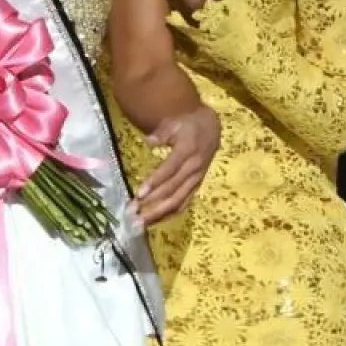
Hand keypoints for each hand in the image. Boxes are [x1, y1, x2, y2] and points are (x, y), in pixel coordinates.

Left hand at [131, 106, 220, 225]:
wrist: (211, 128)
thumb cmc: (188, 124)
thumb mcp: (176, 122)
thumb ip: (162, 132)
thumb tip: (149, 141)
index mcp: (187, 151)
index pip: (169, 170)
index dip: (154, 182)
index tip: (139, 194)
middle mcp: (193, 168)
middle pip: (172, 190)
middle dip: (152, 204)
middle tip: (134, 214)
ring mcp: (196, 179)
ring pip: (178, 201)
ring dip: (159, 214)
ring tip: (141, 223)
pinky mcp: (196, 186)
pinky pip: (184, 203)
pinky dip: (170, 214)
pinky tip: (156, 221)